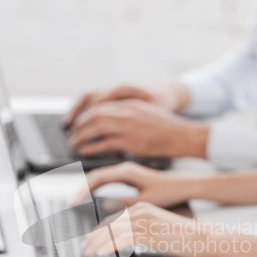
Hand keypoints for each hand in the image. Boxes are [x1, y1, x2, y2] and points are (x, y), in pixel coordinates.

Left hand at [68, 100, 207, 157]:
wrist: (184, 136)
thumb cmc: (168, 129)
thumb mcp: (147, 114)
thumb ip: (129, 116)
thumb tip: (112, 123)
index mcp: (130, 105)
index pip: (100, 106)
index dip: (85, 115)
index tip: (77, 123)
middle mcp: (128, 113)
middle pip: (94, 116)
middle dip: (79, 126)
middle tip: (72, 135)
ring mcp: (130, 127)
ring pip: (96, 128)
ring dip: (81, 137)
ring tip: (74, 144)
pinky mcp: (132, 142)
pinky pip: (104, 144)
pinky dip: (91, 147)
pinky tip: (84, 151)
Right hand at [81, 162, 195, 206]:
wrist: (184, 184)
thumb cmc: (169, 191)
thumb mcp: (145, 201)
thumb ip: (123, 203)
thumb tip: (104, 206)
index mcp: (126, 172)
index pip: (96, 178)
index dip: (82, 191)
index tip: (74, 202)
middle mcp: (125, 168)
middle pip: (95, 176)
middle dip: (81, 189)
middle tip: (72, 204)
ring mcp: (127, 170)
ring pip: (100, 176)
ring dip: (88, 187)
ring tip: (79, 201)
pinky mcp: (130, 175)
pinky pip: (108, 178)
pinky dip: (97, 186)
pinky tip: (94, 196)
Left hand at [81, 202, 209, 256]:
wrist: (202, 237)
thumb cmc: (184, 238)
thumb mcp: (158, 231)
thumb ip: (142, 232)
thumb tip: (128, 240)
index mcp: (142, 208)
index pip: (113, 219)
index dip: (99, 232)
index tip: (91, 242)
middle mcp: (140, 210)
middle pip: (109, 224)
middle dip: (93, 238)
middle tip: (84, 249)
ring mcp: (144, 220)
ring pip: (112, 231)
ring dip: (96, 243)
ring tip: (88, 254)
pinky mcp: (148, 231)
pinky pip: (122, 238)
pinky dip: (108, 246)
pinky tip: (100, 254)